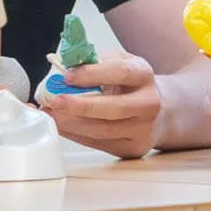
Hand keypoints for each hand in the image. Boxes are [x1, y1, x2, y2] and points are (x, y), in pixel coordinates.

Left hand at [40, 51, 162, 158]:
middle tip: (55, 101)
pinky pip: (100, 143)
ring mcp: (143, 129)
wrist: (158, 110)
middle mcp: (149, 103)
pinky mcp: (133, 148)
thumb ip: (92, 62)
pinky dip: (77, 135)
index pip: (120, 72)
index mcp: (144, 74)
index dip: (92, 74)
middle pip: (114, 107)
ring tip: (52, 115)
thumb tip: (59, 69)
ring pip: (104, 130)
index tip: (67, 76)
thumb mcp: (117, 62)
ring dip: (73, 124)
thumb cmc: (129, 84)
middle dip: (80, 105)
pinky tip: (62, 126)